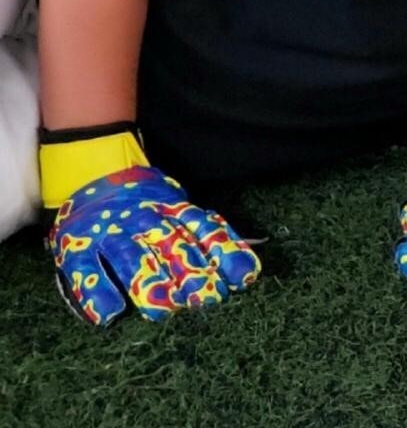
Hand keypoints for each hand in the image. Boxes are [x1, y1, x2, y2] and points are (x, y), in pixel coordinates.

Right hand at [49, 166, 261, 325]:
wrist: (93, 174)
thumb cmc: (148, 204)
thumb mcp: (180, 209)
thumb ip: (208, 236)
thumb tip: (247, 269)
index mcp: (175, 211)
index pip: (206, 231)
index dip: (225, 253)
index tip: (244, 277)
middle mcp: (146, 221)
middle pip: (173, 247)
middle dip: (192, 274)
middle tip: (207, 299)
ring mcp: (111, 234)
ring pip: (133, 259)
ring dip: (149, 284)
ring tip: (163, 310)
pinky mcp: (78, 248)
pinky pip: (86, 271)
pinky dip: (97, 293)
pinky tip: (110, 314)